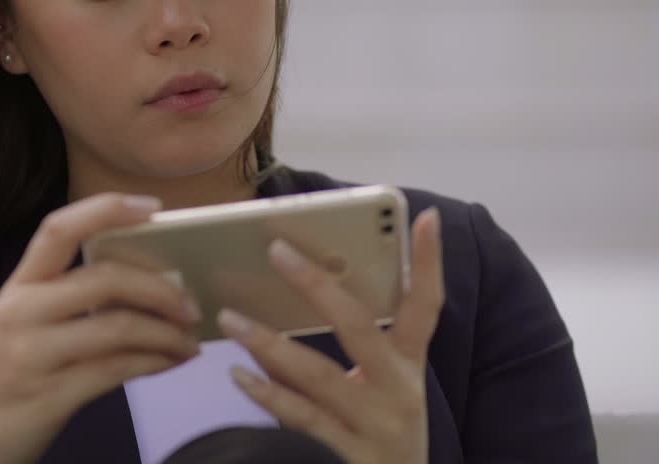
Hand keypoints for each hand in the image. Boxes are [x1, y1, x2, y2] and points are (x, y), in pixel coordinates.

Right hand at [0, 193, 201, 463]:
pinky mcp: (49, 397)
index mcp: (15, 289)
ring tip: (189, 341)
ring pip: (118, 327)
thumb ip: (61, 302)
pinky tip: (171, 362)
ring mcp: (33, 356)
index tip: (153, 207)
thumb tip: (138, 283)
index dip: (106, 209)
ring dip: (166, 333)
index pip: (58, 229)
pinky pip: (116, 370)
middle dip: (160, 289)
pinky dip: (154, 363)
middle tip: (191, 305)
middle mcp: (20, 314)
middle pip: (103, 279)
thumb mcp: (15, 329)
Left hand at [218, 207, 444, 463]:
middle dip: (316, 286)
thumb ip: (356, 348)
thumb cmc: (380, 432)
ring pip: (318, 376)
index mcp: (409, 367)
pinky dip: (267, 396)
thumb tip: (309, 285)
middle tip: (277, 251)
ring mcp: (374, 427)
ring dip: (268, 344)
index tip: (425, 217)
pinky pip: (301, 419)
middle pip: (360, 328)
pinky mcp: (348, 457)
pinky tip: (238, 376)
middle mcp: (398, 393)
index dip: (428, 263)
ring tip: (230, 319)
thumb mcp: (383, 388)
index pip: (426, 307)